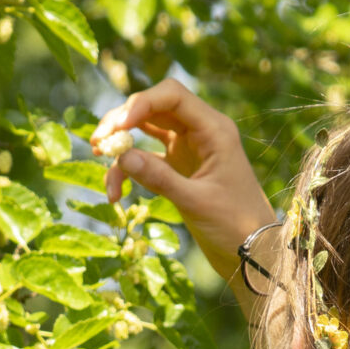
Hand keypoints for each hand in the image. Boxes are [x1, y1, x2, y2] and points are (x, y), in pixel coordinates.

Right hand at [90, 79, 278, 284]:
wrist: (251, 253)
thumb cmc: (235, 225)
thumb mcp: (196, 202)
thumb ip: (159, 178)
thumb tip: (121, 156)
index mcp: (214, 130)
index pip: (172, 96)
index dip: (140, 103)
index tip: (116, 128)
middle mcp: (200, 132)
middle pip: (153, 107)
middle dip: (122, 121)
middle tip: (97, 143)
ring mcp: (188, 148)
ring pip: (145, 130)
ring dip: (121, 142)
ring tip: (98, 158)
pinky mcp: (179, 167)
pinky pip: (147, 156)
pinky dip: (128, 167)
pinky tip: (115, 191)